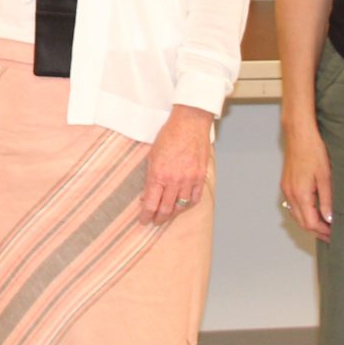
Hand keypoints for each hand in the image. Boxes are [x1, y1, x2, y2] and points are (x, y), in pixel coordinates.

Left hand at [137, 106, 213, 224]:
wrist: (189, 123)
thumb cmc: (169, 136)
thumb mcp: (152, 155)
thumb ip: (150, 176)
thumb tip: (147, 194)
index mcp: (158, 174)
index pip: (150, 203)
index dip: (146, 215)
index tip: (143, 220)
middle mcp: (174, 180)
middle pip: (165, 209)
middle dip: (158, 218)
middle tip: (154, 221)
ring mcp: (189, 179)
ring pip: (181, 207)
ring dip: (172, 214)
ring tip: (167, 216)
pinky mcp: (200, 177)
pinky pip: (195, 198)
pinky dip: (188, 205)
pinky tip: (183, 206)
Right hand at [281, 117, 333, 239]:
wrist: (299, 135)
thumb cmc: (313, 151)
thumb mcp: (326, 176)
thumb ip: (327, 200)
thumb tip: (329, 219)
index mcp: (300, 194)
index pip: (311, 223)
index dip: (323, 232)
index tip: (335, 235)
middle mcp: (290, 194)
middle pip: (302, 222)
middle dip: (317, 231)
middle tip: (332, 235)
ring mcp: (287, 189)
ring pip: (296, 215)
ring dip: (310, 223)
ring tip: (325, 226)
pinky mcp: (287, 184)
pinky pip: (293, 206)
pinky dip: (303, 213)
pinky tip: (314, 212)